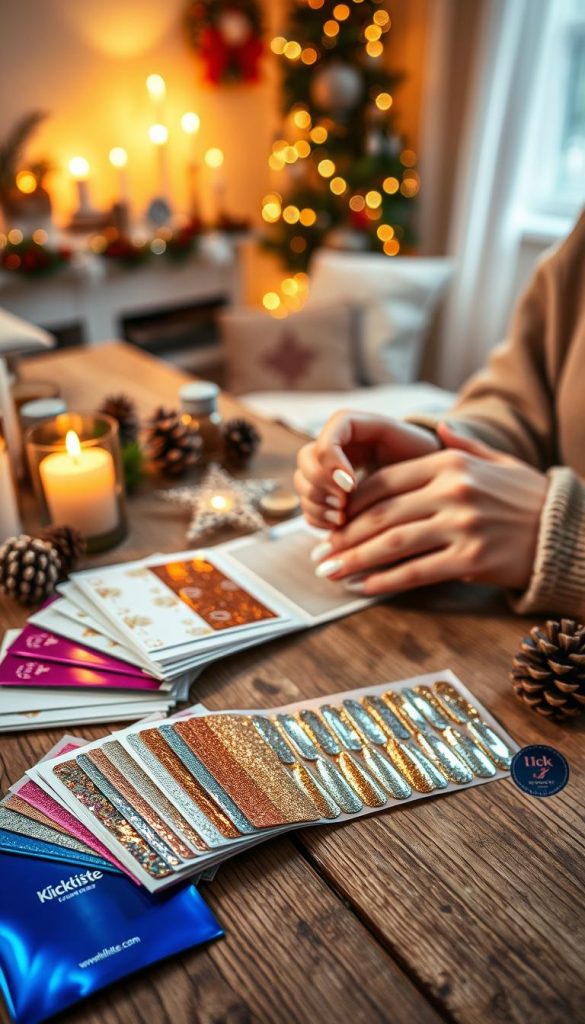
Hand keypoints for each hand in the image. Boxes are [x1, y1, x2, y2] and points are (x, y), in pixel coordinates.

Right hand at [294, 411, 440, 529]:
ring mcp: (328, 472)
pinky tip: (337, 528)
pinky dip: (316, 518)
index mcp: (361, 426)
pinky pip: (307, 505)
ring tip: (341, 519)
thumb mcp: (435, 452)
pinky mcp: (327, 496)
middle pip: (307, 458)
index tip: (350, 485)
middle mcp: (338, 445)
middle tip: (342, 505)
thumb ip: (429, 443)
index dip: (332, 459)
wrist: (432, 491)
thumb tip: (446, 430)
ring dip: (317, 503)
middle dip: (320, 484)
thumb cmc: (436, 468)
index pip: (331, 431)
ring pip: (303, 482)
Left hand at [310, 422, 547, 594]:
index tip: (333, 519)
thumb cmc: (527, 499)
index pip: (385, 482)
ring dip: (353, 559)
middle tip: (320, 551)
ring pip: (391, 544)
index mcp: (450, 464)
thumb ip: (463, 445)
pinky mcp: (469, 559)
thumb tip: (438, 427)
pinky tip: (363, 587)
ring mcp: (460, 525)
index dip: (351, 504)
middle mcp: (452, 491)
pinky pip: (414, 572)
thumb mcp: (497, 461)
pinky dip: (383, 582)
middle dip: (344, 535)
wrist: (566, 534)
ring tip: (330, 571)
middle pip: (381, 514)